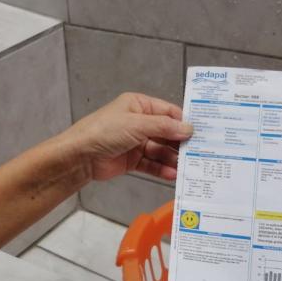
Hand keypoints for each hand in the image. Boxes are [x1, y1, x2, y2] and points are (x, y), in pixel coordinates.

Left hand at [61, 93, 192, 180]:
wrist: (80, 156)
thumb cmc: (104, 131)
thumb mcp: (137, 124)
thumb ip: (164, 127)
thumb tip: (188, 128)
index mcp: (139, 105)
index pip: (168, 112)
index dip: (184, 122)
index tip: (201, 132)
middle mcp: (139, 122)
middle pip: (166, 133)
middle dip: (180, 143)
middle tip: (199, 152)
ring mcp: (136, 142)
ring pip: (160, 150)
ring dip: (172, 158)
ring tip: (188, 167)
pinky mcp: (132, 160)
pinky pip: (151, 164)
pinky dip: (161, 169)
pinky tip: (172, 174)